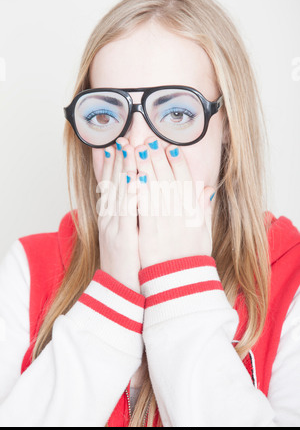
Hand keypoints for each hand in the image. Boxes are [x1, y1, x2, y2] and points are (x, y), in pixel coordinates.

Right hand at [97, 138, 139, 292]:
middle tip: (125, 136)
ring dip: (123, 170)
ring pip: (118, 193)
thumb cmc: (129, 264)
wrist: (119, 293)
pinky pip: (126, 214)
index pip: (115, 184)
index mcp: (113, 217)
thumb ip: (135, 214)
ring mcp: (114, 228)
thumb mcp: (130, 235)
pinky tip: (135, 180)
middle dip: (120, 158)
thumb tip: (141, 194)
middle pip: (115, 183)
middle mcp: (110, 219)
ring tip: (128, 148)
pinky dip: (129, 196)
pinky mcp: (122, 240)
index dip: (118, 162)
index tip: (123, 143)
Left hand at [135, 137, 214, 268]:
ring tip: (135, 149)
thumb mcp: (203, 233)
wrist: (179, 286)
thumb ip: (203, 210)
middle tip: (148, 139)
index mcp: (193, 214)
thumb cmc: (191, 259)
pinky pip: (140, 209)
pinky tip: (130, 176)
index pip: (185, 182)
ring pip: (152, 189)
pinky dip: (136, 191)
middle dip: (157, 158)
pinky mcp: (147, 235)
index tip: (170, 147)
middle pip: (167, 180)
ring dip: (143, 167)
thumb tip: (207, 189)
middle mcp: (179, 216)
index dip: (177, 163)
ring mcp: (163, 224)